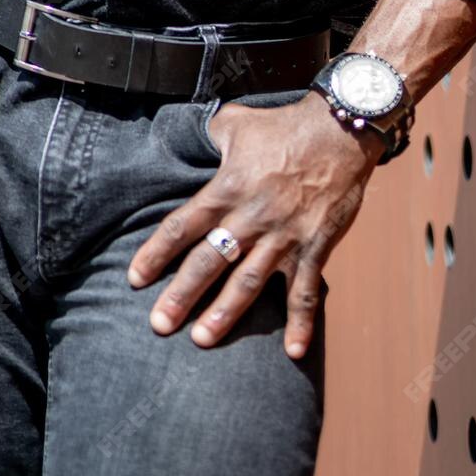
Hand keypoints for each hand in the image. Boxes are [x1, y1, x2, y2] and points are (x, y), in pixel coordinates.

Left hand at [127, 90, 381, 357]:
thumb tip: (187, 138)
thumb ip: (208, 136)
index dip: (156, 253)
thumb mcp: (236, 123)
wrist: (339, 131)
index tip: (135, 279)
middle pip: (209, 261)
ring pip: (248, 281)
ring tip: (202, 339)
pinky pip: (305, 291)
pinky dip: (301, 323)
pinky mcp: (314, 247)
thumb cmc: (283, 126)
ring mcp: (284, 236)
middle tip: (159, 325)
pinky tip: (292, 352)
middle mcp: (251, 217)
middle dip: (182, 294)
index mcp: (227, 188)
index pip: (182, 226)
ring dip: (225, 313)